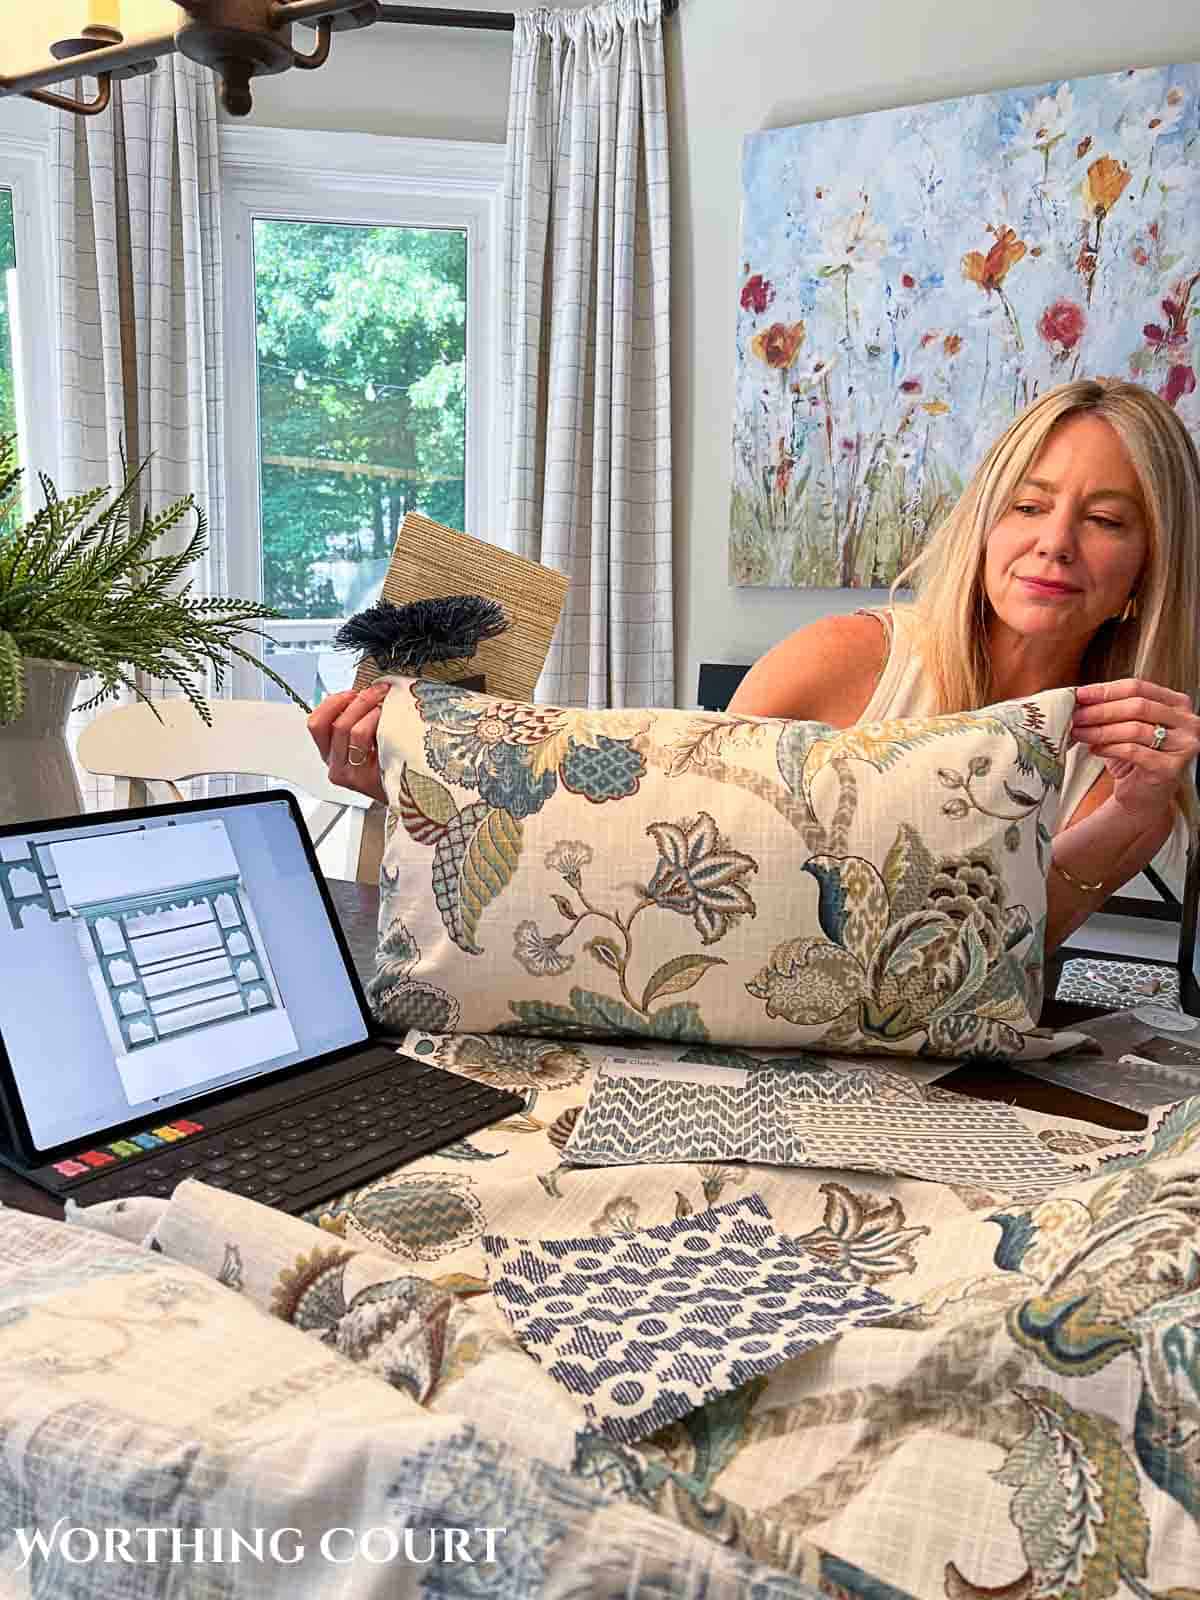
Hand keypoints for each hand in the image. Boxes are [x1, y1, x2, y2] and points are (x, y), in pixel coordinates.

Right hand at [307, 681, 391, 804]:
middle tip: (378, 691)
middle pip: (334, 724)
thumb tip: (363, 693)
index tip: (352, 692)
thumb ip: (357, 720)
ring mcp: (348, 773)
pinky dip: (375, 723)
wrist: (406, 795)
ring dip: (369, 710)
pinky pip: (364, 741)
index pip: (317, 724)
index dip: (333, 703)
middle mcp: (335, 765)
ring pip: (349, 729)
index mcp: (330, 753)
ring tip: (385, 706)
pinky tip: (389, 721)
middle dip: (358, 701)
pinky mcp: (363, 778)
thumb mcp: (367, 741)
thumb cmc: (388, 764)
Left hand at [1071, 678, 1199, 823]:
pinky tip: (1094, 749)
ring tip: (1079, 733)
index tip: (1079, 695)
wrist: (1144, 795)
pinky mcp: (1171, 767)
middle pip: (1137, 706)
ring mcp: (1183, 745)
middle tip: (1076, 716)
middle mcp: (1187, 721)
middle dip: (1101, 711)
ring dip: (1101, 730)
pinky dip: (1109, 748)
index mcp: (1177, 703)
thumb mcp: (1126, 726)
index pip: (1138, 687)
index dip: (1106, 690)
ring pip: (1135, 729)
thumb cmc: (1135, 757)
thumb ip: (1113, 708)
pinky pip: (1134, 751)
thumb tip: (1081, 697)